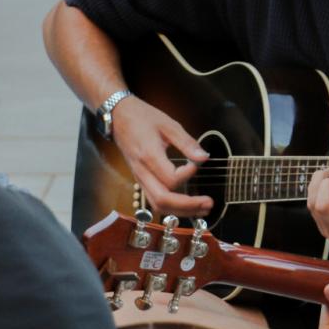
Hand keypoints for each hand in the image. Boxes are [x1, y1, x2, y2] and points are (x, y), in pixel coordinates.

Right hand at [109, 96, 211, 214]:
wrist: (119, 117)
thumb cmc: (142, 118)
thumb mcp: (168, 124)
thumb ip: (187, 143)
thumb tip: (204, 158)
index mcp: (149, 155)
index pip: (170, 178)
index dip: (187, 175)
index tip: (196, 163)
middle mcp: (142, 172)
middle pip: (163, 200)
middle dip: (188, 206)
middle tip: (209, 204)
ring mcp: (140, 178)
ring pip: (158, 205)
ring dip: (181, 211)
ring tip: (202, 209)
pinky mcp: (141, 180)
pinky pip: (154, 200)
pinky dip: (172, 207)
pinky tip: (187, 205)